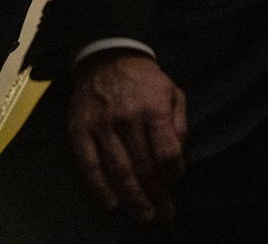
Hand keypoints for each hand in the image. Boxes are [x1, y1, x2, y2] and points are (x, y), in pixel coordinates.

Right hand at [68, 51, 186, 224]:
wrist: (107, 59)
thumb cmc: (146, 80)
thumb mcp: (173, 92)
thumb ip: (179, 123)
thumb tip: (179, 155)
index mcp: (154, 109)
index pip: (167, 152)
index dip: (174, 173)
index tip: (176, 182)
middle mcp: (128, 120)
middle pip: (144, 167)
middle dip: (156, 195)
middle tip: (164, 215)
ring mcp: (101, 127)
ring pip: (118, 171)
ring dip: (132, 199)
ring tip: (143, 217)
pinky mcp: (79, 131)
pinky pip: (89, 166)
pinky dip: (99, 189)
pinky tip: (111, 205)